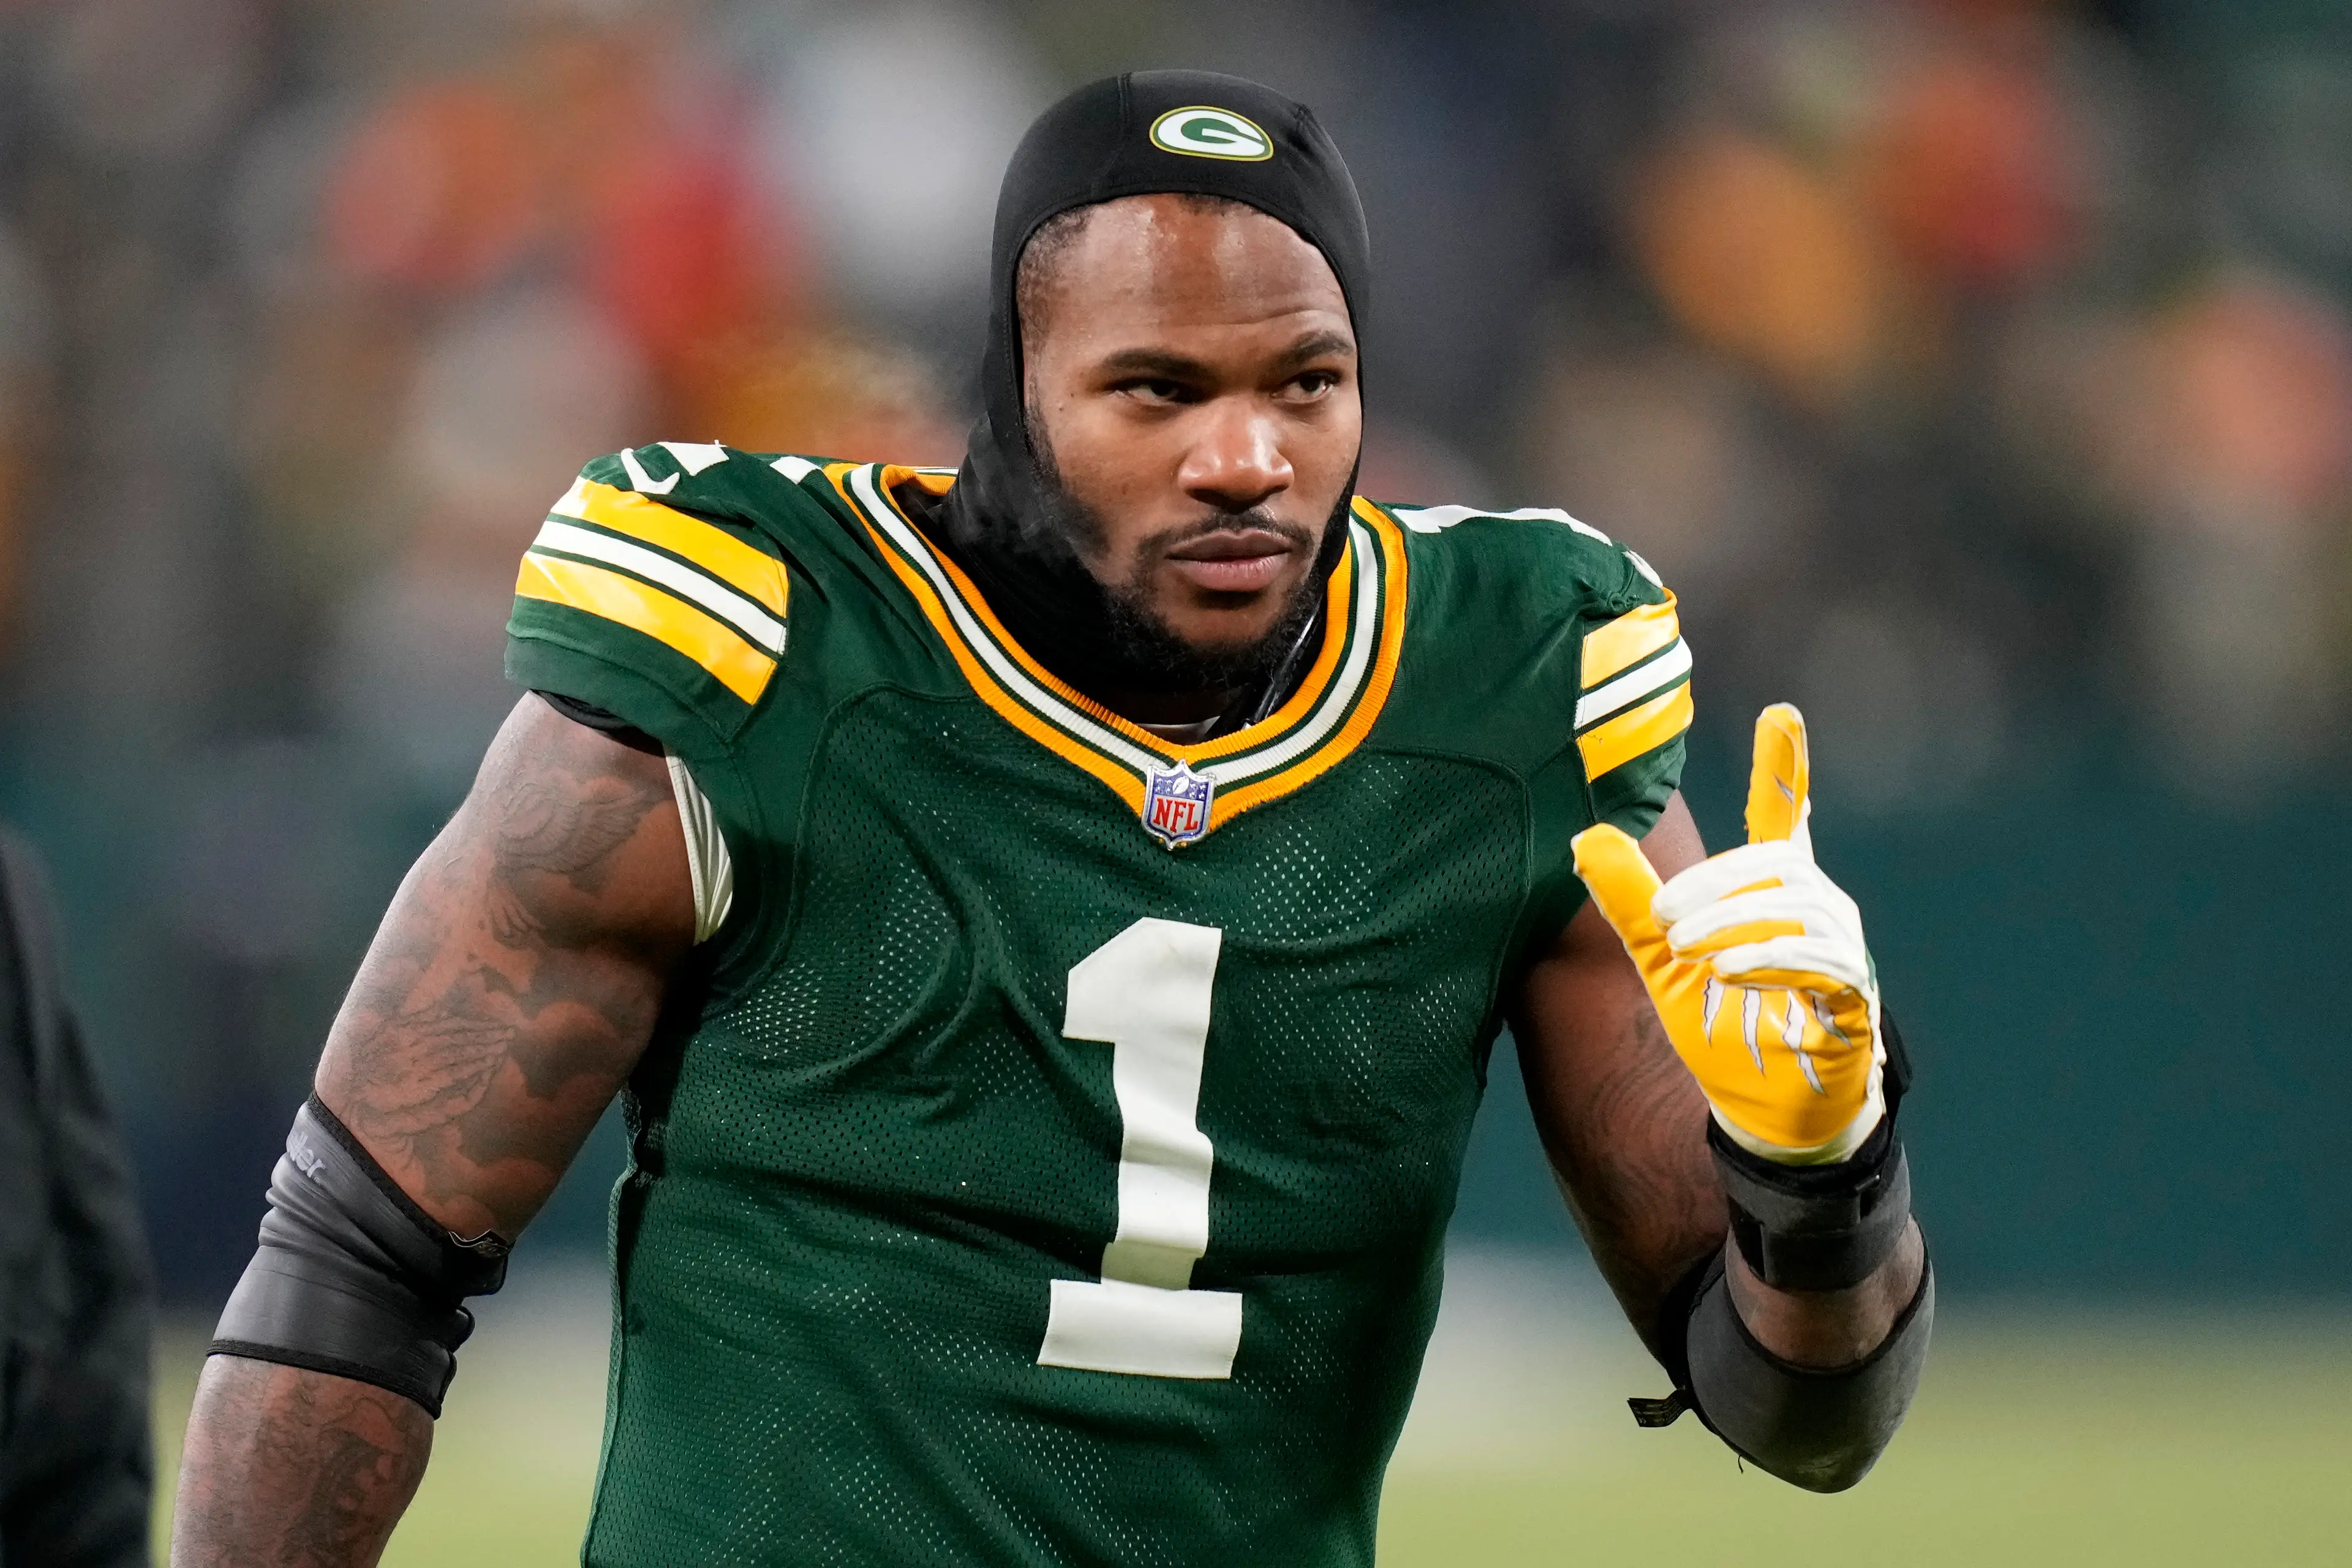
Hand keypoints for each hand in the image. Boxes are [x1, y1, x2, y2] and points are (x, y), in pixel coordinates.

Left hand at [1570, 704, 1884, 1163]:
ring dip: (1734, 922)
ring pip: (1796, 908)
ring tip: (1686, 949)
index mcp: (1775, 895)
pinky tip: (1727, 969)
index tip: (1782, 713)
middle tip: (1662, 917)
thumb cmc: (1723, 1027)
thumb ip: (1630, 902)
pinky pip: (1825, 960)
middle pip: (1774, 867)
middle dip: (1715, 885)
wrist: (1764, 1113)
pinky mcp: (1855, 998)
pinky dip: (1772, 957)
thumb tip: (1583, 838)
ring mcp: (1843, 953)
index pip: (1785, 818)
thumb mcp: (1662, 961)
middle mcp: (1818, 912)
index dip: (1785, 768)